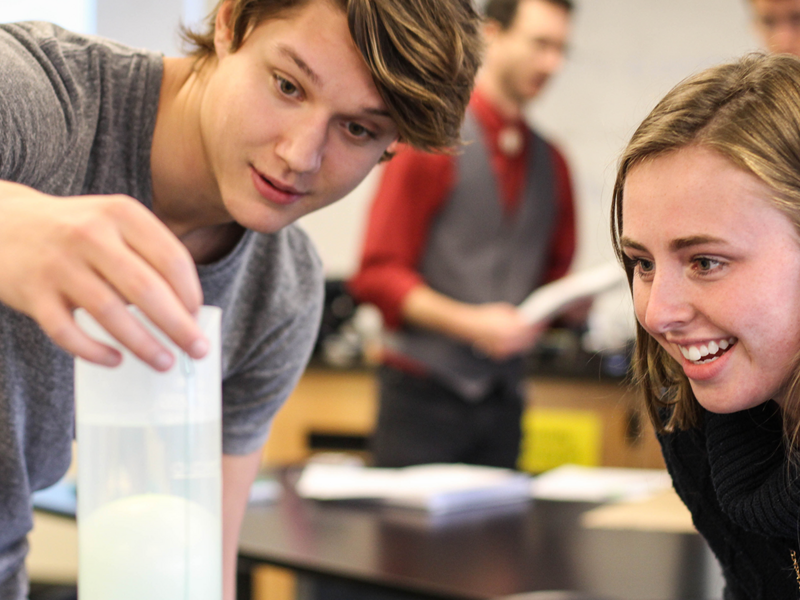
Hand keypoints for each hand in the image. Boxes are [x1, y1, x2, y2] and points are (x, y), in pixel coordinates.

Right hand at [0, 182, 206, 369]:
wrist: (2, 224)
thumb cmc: (74, 230)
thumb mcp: (114, 223)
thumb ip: (148, 255)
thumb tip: (186, 311)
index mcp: (121, 214)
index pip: (171, 258)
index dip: (190, 293)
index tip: (198, 316)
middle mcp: (91, 234)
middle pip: (146, 289)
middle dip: (178, 326)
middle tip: (197, 349)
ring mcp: (59, 263)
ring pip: (110, 313)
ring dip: (143, 344)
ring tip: (164, 362)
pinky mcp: (32, 292)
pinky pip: (67, 331)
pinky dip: (94, 351)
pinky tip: (115, 359)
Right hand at [468, 302, 543, 360]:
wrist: (467, 326)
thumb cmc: (485, 315)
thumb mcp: (503, 310)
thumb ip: (516, 316)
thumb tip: (528, 320)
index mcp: (512, 327)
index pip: (532, 328)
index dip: (539, 325)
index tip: (544, 320)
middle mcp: (510, 341)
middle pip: (529, 340)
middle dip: (535, 334)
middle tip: (540, 328)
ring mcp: (504, 350)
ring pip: (522, 347)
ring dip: (527, 341)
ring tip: (532, 334)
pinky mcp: (499, 355)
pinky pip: (512, 351)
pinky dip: (517, 346)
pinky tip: (519, 340)